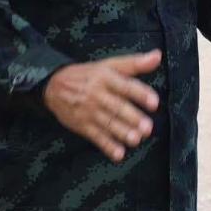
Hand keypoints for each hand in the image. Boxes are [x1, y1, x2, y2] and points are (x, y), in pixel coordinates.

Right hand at [43, 50, 161, 162]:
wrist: (53, 85)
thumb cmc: (86, 75)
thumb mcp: (108, 64)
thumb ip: (134, 63)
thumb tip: (157, 56)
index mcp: (105, 77)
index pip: (125, 86)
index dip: (140, 93)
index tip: (154, 102)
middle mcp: (97, 94)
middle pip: (117, 107)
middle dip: (132, 118)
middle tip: (147, 127)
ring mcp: (89, 111)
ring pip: (108, 123)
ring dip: (122, 132)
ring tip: (136, 139)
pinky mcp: (83, 125)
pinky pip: (96, 137)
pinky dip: (107, 146)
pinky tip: (118, 154)